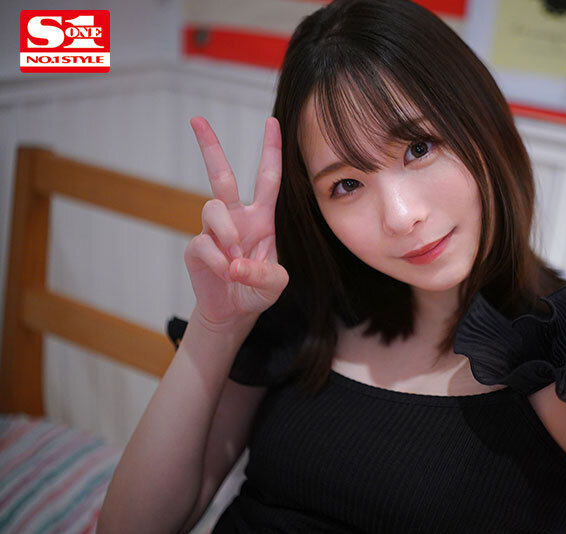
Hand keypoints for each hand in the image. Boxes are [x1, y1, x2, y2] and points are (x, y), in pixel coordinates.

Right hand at [184, 116, 288, 327]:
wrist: (234, 312)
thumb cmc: (258, 290)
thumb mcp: (275, 285)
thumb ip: (263, 274)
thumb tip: (234, 263)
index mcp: (262, 218)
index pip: (268, 178)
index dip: (271, 150)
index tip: (271, 121)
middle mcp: (237, 217)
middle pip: (221, 175)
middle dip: (209, 147)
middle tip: (197, 119)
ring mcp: (214, 230)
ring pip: (212, 208)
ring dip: (226, 233)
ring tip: (234, 262)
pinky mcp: (196, 247)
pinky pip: (203, 243)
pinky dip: (217, 261)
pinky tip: (224, 274)